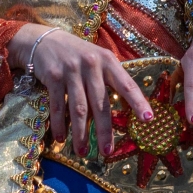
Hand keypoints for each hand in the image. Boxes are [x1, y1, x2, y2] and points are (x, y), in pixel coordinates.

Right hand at [8, 25, 150, 153]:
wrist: (44, 40)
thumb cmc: (77, 54)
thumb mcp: (97, 60)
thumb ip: (109, 80)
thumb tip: (124, 110)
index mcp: (107, 61)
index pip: (126, 84)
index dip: (137, 102)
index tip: (148, 119)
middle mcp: (91, 65)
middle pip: (100, 103)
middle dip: (104, 130)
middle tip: (107, 151)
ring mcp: (71, 70)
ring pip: (79, 108)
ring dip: (80, 133)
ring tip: (83, 152)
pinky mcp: (53, 76)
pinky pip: (58, 105)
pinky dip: (59, 124)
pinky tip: (61, 138)